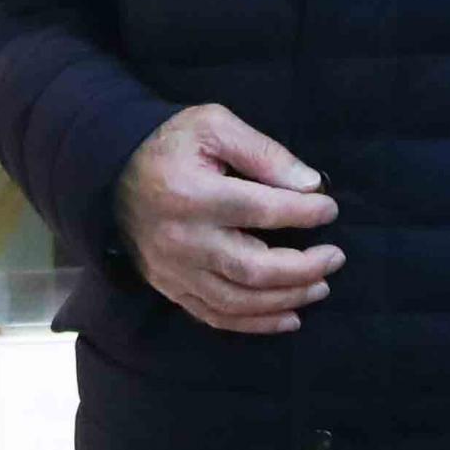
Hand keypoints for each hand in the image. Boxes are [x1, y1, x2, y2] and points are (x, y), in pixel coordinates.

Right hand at [116, 104, 340, 334]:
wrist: (114, 171)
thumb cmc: (171, 144)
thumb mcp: (214, 125)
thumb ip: (263, 152)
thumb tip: (310, 184)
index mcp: (193, 194)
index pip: (259, 210)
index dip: (302, 213)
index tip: (329, 209)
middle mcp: (182, 239)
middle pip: (252, 268)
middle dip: (303, 268)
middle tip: (335, 257)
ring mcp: (174, 270)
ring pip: (238, 301)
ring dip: (286, 299)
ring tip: (320, 288)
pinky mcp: (170, 287)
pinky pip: (215, 316)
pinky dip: (255, 324)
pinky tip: (287, 317)